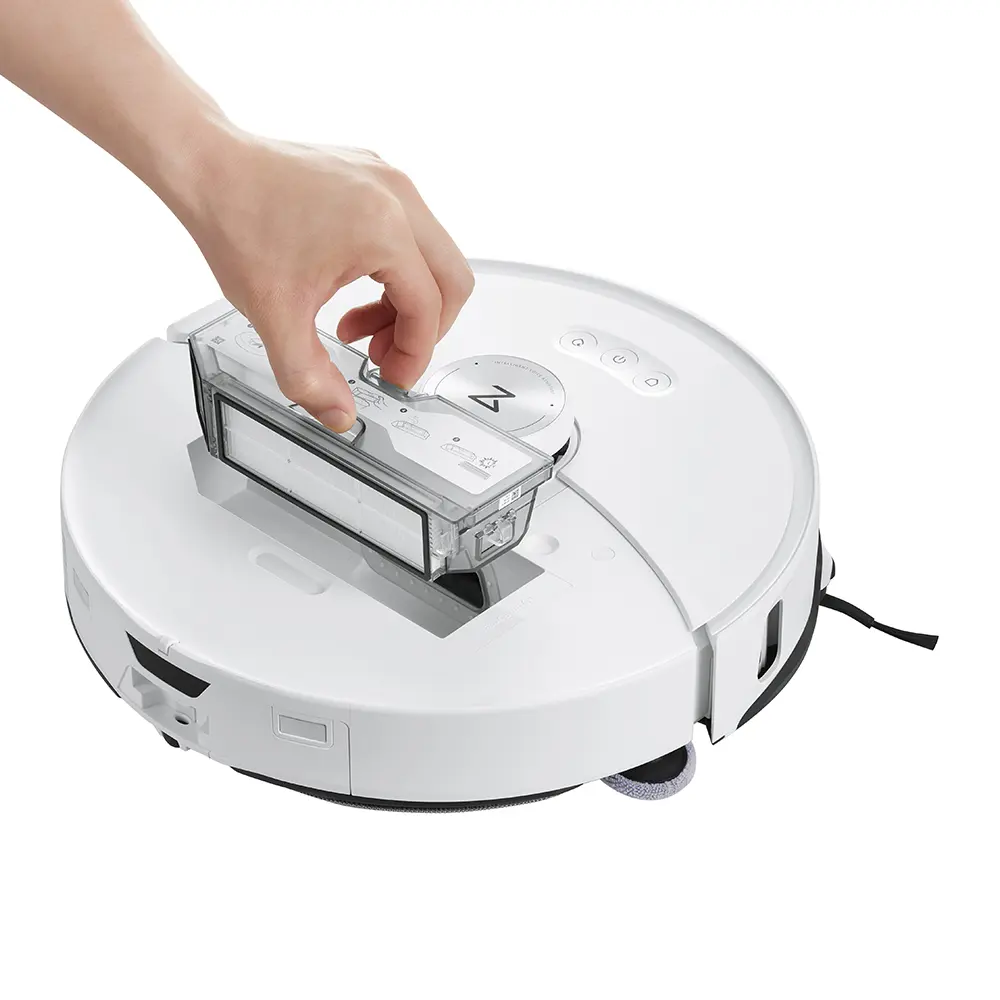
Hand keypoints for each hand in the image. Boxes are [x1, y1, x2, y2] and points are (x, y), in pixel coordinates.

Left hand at [178, 135, 473, 430]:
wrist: (208, 165)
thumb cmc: (236, 219)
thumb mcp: (274, 317)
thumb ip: (309, 377)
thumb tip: (338, 413)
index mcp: (383, 231)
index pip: (427, 309)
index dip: (413, 355)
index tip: (390, 376)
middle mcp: (397, 198)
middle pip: (451, 281)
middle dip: (424, 330)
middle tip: (388, 356)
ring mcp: (389, 181)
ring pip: (433, 257)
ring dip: (407, 302)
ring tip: (360, 329)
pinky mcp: (375, 175)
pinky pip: (410, 233)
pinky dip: (393, 272)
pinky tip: (352, 292)